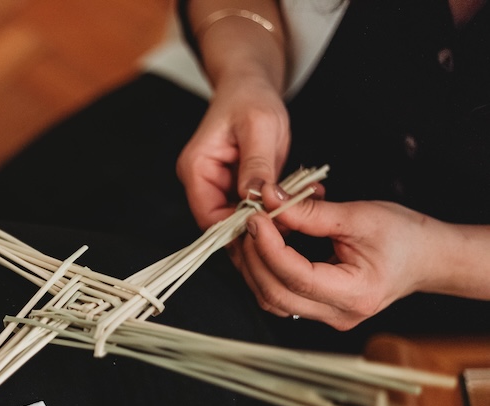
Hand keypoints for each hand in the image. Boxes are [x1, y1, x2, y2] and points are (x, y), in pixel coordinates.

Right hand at [177, 72, 289, 229]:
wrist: (250, 84)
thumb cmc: (250, 97)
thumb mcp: (259, 126)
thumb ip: (256, 164)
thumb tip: (255, 199)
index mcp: (196, 169)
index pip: (210, 218)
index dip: (238, 230)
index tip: (272, 228)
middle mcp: (202, 182)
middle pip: (224, 223)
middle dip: (258, 226)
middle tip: (294, 221)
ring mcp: (217, 185)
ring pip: (240, 219)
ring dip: (270, 217)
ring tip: (301, 205)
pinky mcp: (234, 186)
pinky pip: (252, 207)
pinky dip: (274, 206)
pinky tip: (298, 198)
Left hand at [239, 185, 442, 329]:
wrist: (427, 258)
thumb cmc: (404, 236)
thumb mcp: (360, 216)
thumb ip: (311, 212)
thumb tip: (270, 198)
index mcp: (355, 294)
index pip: (296, 277)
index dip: (268, 246)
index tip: (256, 217)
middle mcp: (338, 314)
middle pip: (275, 294)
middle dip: (253, 256)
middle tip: (248, 221)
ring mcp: (327, 316)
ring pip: (271, 299)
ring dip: (254, 265)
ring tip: (253, 231)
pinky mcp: (318, 310)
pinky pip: (280, 296)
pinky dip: (265, 271)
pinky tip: (264, 245)